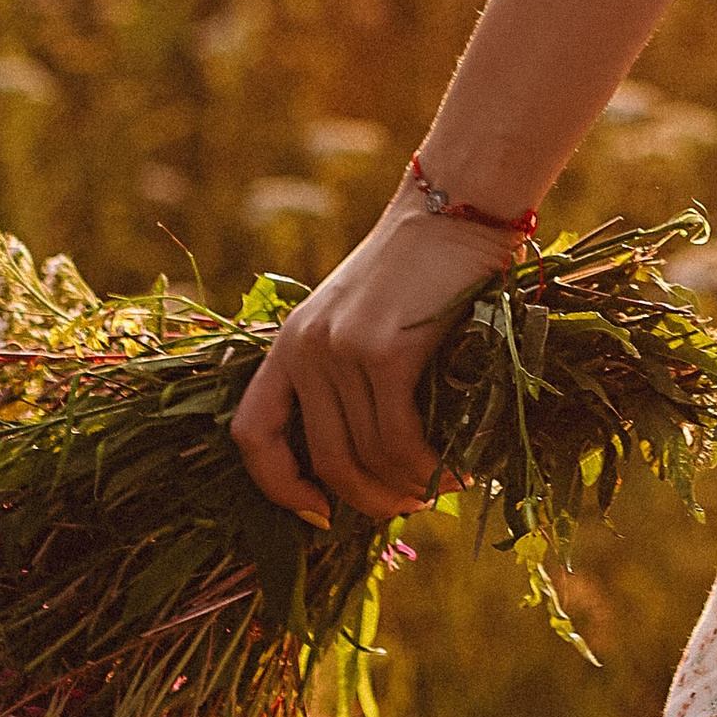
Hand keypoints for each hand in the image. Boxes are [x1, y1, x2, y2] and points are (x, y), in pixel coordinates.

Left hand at [230, 183, 510, 524]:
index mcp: (291, 342)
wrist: (457, 203)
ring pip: (368, 457)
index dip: (278, 486)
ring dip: (411, 488)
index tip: (319, 513)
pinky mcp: (385, 352)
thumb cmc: (427, 262)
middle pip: (326, 460)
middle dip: (370, 500)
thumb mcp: (366, 313)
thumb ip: (355, 370)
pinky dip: (431, 466)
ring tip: (449, 485)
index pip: (253, 434)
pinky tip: (463, 466)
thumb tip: (381, 457)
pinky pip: (401, 439)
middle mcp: (306, 349)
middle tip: (414, 504)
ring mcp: (342, 351)